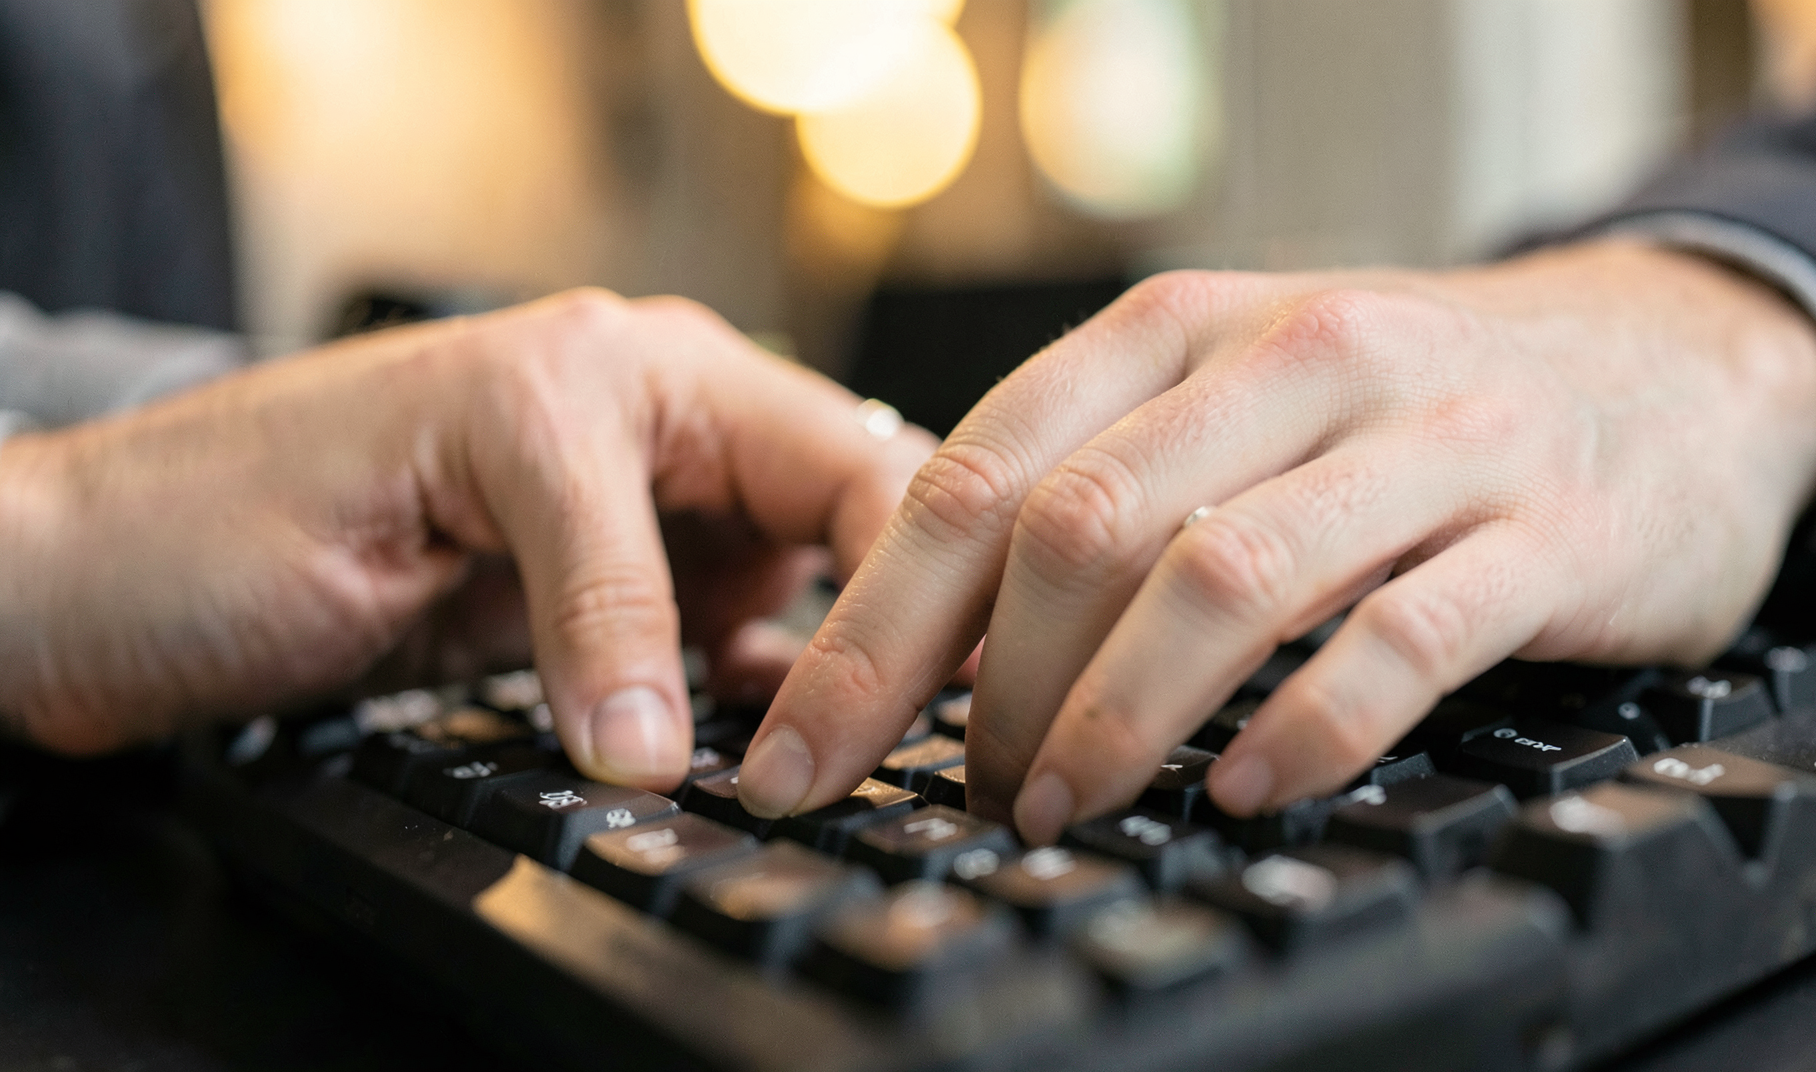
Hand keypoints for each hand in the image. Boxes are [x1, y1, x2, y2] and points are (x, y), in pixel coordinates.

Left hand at [0, 289, 934, 790]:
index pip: (843, 460)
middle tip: (923, 738)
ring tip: (859, 756)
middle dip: (893, 629)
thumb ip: (587, 608)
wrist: (80, 596)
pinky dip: (751, 703)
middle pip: (846, 523)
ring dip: (828, 675)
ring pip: (795, 593)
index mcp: (629, 370)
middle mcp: (648, 434)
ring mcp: (621, 526)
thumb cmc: (205, 516)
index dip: (909, 573)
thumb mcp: (431, 523)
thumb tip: (675, 745)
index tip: (933, 689)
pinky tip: (761, 747)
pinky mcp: (587, 607)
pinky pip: (715, 648)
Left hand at [738, 240, 1815, 842]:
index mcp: (1183, 331)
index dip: (871, 627)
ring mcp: (1425, 441)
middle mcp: (1293, 362)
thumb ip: (1100, 483)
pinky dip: (1308, 725)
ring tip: (1062, 810)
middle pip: (1078, 528)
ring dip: (1118, 718)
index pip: (981, 471)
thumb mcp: (1238, 396)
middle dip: (985, 691)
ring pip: (1223, 578)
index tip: (805, 750)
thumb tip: (930, 644)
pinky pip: (1401, 637)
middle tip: (965, 796)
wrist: (1673, 357)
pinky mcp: (1543, 532)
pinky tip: (1247, 789)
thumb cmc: (1411, 402)